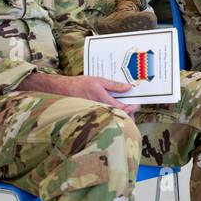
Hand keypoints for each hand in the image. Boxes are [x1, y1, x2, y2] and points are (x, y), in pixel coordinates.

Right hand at [17, 70, 134, 113]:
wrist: (63, 91)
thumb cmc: (80, 84)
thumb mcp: (99, 81)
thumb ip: (115, 85)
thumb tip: (129, 87)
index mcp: (103, 100)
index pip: (123, 109)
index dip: (132, 108)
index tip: (137, 104)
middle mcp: (101, 110)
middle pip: (120, 118)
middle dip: (129, 115)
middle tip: (133, 108)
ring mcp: (97, 115)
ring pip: (114, 120)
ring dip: (122, 117)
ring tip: (126, 110)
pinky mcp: (94, 116)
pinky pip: (107, 119)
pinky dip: (114, 116)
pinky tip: (116, 111)